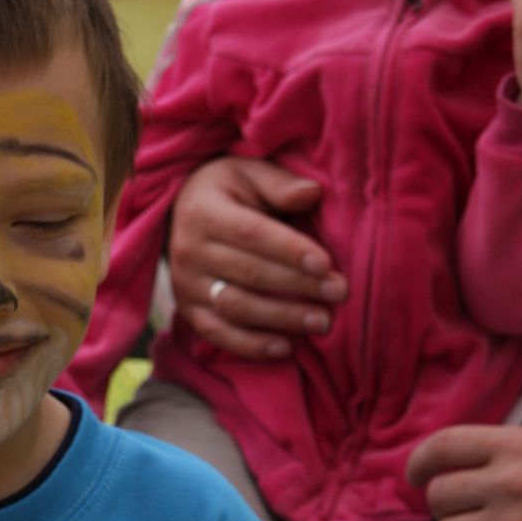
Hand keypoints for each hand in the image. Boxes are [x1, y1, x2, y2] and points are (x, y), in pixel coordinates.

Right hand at [167, 157, 346, 360]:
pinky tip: (286, 347)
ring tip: (322, 321)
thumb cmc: (228, 192)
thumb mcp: (249, 173)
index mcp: (203, 211)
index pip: (251, 234)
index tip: (327, 264)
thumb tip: (312, 193)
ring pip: (237, 307)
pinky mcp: (188, 310)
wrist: (181, 214)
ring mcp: (185, 284)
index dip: (290, 250)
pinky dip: (252, 345)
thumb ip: (280, 184)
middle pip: (250, 273)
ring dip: (283, 317)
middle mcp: (188, 249)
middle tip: (340, 292)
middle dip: (299, 285)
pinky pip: (218, 334)